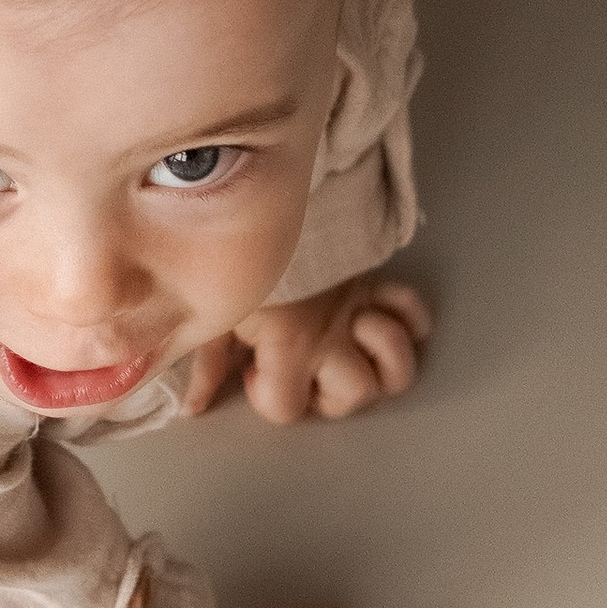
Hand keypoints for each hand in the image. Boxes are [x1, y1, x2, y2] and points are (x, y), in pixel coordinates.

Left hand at [182, 273, 432, 423]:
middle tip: (307, 370)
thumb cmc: (235, 258)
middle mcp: (330, 335)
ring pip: (397, 368)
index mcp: (287, 344)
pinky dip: (408, 322)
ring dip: (380, 367)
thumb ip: (208, 365)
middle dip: (333, 396)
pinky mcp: (373, 286)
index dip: (268, 399)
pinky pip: (414, 312)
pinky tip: (378, 321)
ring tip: (350, 353)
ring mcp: (357, 311)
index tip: (253, 374)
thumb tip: (192, 409)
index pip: (287, 407)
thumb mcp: (214, 311)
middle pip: (356, 395)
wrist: (260, 198)